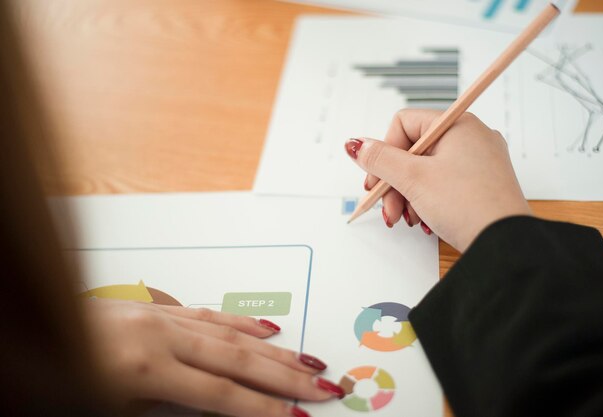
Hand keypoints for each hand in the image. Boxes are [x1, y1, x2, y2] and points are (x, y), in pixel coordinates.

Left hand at [85, 299, 342, 416]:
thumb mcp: (112, 410)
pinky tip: (268, 329)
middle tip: (324, 385)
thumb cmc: (60, 378)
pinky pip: (211, 313)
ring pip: (233, 333)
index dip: (263, 407)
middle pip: (239, 357)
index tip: (297, 416)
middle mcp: (160, 335)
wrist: (33, 331)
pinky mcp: (158, 309)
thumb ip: (171, 408)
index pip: (221, 392)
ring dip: (276, 349)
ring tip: (309, 361)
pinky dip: (243, 322)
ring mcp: (161, 317)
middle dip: (286, 375)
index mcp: (145, 367)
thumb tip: (220, 408)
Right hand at [345, 109, 531, 251]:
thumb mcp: (413, 179)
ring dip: (408, 196)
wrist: (504, 244)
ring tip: (407, 219)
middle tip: (388, 207)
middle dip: (394, 182)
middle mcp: (470, 138)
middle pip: (413, 151)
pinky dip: (427, 201)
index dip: (385, 152)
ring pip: (426, 171)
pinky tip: (424, 221)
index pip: (404, 124)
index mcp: (457, 125)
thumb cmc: (468, 206)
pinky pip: (443, 184)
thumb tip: (356, 144)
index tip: (378, 180)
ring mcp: (478, 161)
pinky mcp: (481, 184)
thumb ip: (379, 159)